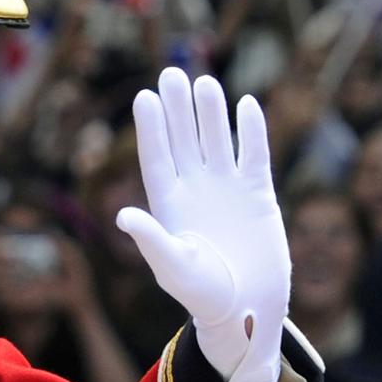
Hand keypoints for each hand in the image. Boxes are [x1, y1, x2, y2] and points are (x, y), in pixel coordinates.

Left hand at [116, 68, 289, 381]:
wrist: (245, 308)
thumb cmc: (202, 294)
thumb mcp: (173, 267)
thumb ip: (151, 239)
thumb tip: (124, 215)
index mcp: (167, 204)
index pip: (156, 157)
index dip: (151, 128)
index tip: (144, 97)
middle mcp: (194, 189)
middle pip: (183, 140)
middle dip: (178, 109)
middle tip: (171, 73)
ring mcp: (225, 189)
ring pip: (216, 141)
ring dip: (211, 113)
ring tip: (204, 83)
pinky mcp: (257, 194)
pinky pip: (253, 155)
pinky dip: (251, 131)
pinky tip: (245, 104)